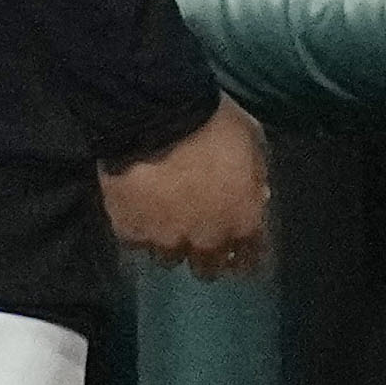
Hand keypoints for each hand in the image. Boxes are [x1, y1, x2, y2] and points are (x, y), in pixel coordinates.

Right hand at [102, 93, 273, 277]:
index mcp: (243, 221)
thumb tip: (255, 193)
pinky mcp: (130, 231)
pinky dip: (137, 230)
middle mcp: (207, 240)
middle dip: (205, 256)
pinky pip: (135, 242)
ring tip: (163, 222)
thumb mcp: (252, 142)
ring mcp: (166, 240)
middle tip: (197, 235)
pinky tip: (137, 212)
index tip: (238, 249)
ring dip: (169, 243)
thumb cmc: (214, 123)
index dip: (244, 255)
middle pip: (207, 269)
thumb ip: (254, 177)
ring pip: (168, 259)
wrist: (157, 115)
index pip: (250, 259)